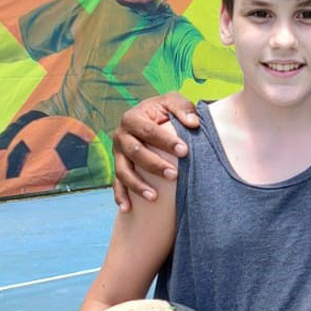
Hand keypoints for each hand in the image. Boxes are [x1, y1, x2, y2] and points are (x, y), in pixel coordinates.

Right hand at [111, 93, 197, 210]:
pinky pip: (116, 183)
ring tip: (154, 197)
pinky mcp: (118, 166)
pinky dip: (120, 196)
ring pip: (123, 171)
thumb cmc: (164, 111)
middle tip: (174, 175)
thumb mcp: (172, 102)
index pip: (149, 131)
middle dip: (154, 165)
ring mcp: (117, 153)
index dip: (166, 141)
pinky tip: (127, 209)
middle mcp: (121, 135)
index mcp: (132, 117)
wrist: (150, 117)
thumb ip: (183, 108)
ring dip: (137, 185)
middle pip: (135, 152)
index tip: (184, 151)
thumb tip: (193, 123)